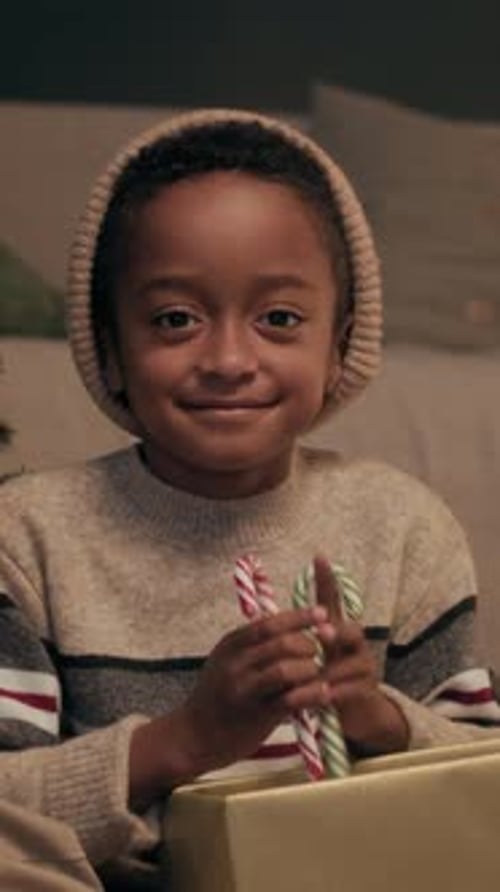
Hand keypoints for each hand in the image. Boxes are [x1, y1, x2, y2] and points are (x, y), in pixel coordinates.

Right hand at [175, 604, 330, 774]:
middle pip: (281, 644)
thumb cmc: (216, 694)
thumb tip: (288, 623)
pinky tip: (324, 693)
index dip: (299, 617)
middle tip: (318, 651)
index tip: (322, 612)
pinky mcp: (256, 716)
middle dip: (308, 644)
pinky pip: (290, 701)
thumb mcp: (225, 660)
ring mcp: (245, 691)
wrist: (194, 735)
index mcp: (231, 645)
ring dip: (309, 669)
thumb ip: (251, 643)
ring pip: (286, 670)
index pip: (269, 624)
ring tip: (317, 673)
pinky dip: (312, 695)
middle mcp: (236, 665)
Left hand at [313, 555, 408, 755]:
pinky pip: (350, 690)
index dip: (327, 580)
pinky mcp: (367, 690)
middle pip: (351, 630)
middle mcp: (353, 642)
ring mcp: (363, 665)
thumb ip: (295, 638)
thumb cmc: (323, 677)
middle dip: (336, 631)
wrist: (352, 712)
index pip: (333, 599)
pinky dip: (333, 694)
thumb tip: (267, 619)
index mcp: (335, 628)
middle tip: (323, 633)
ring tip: (314, 677)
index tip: (318, 558)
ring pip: (349, 663)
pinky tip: (321, 698)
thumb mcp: (309, 656)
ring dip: (329, 672)